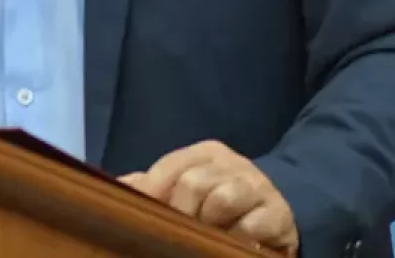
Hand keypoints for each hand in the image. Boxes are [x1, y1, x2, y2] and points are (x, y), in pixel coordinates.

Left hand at [120, 140, 298, 253]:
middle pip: (193, 183)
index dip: (153, 193)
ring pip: (221, 200)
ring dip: (210, 224)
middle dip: (182, 213)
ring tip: (209, 235)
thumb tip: (116, 186)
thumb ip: (152, 185)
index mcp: (206, 153)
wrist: (277, 209)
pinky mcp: (278, 213)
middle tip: (182, 230)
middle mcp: (232, 163)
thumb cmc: (219, 199)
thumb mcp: (186, 185)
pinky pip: (250, 225)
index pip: (170, 167)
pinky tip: (234, 241)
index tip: (143, 216)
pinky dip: (237, 237)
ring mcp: (257, 186)